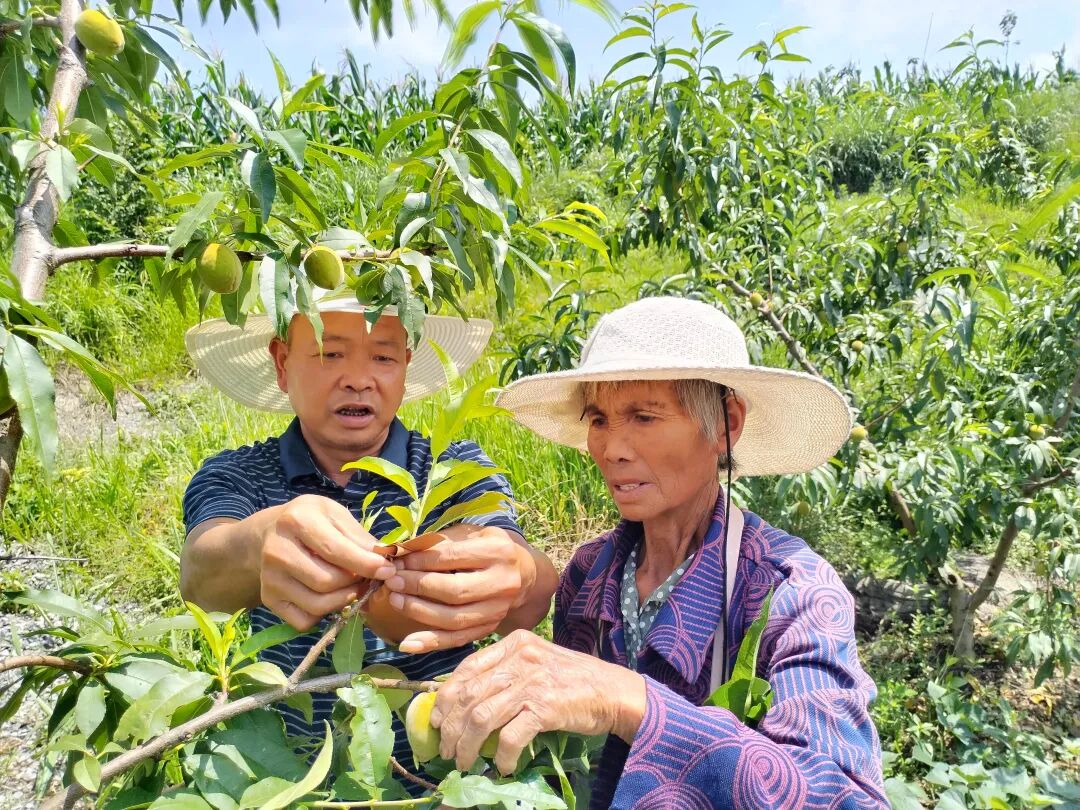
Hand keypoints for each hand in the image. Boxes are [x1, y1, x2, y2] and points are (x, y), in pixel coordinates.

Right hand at [260, 494, 396, 629]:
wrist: (269, 532)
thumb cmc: (310, 521)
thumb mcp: (335, 515)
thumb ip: (359, 537)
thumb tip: (385, 560)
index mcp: (296, 521)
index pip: (335, 551)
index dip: (366, 564)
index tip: (387, 570)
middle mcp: (278, 552)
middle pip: (327, 582)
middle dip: (355, 583)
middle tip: (368, 578)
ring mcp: (270, 579)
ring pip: (317, 605)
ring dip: (344, 600)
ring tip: (353, 587)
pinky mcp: (269, 599)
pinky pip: (305, 621)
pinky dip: (325, 614)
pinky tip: (330, 596)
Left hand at [377, 527, 537, 652]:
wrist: (524, 575)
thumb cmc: (488, 549)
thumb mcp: (470, 534)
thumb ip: (438, 541)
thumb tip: (399, 549)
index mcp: (498, 551)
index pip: (451, 557)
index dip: (420, 560)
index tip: (396, 561)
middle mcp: (502, 583)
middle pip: (454, 590)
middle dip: (418, 586)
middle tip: (392, 581)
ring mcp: (497, 610)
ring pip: (454, 618)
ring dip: (419, 612)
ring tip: (394, 600)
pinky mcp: (489, 629)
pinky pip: (457, 640)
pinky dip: (431, 643)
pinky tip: (407, 643)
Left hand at [430, 630, 645, 773]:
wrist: (615, 691)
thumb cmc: (574, 679)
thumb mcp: (536, 662)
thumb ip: (505, 672)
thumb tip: (464, 701)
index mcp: (515, 643)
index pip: (466, 668)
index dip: (445, 697)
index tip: (436, 720)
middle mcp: (520, 658)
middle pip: (468, 695)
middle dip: (449, 727)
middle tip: (446, 749)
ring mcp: (533, 682)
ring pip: (481, 718)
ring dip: (466, 745)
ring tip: (464, 761)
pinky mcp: (546, 708)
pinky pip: (509, 737)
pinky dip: (500, 756)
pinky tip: (501, 765)